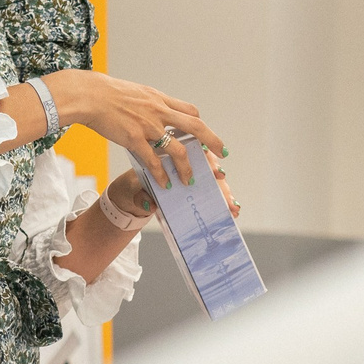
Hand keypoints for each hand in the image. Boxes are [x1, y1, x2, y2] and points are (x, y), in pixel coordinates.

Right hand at [40, 70, 225, 188]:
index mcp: (159, 100)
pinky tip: (165, 183)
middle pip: (195, 128)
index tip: (204, 135)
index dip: (200, 124)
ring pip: (177, 150)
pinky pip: (153, 161)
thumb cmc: (105, 92)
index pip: (189, 111)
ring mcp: (148, 126)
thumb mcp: (134, 92)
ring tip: (189, 180)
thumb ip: (146, 103)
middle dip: (211, 142)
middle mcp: (159, 112)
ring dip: (186, 168)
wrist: (89, 95)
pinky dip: (161, 174)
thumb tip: (149, 108)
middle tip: (220, 154)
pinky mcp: (134, 139)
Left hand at [110, 155, 239, 218]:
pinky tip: (232, 209)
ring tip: (233, 207)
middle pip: (208, 167)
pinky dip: (222, 199)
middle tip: (228, 196)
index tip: (216, 173)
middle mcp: (184, 162)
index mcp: (168, 156)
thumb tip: (150, 205)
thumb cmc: (134, 186)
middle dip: (220, 183)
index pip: (194, 154)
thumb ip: (141, 197)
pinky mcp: (193, 185)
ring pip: (212, 180)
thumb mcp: (133, 190)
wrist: (130, 192)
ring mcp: (190, 173)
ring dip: (225, 192)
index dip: (207, 163)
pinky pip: (210, 190)